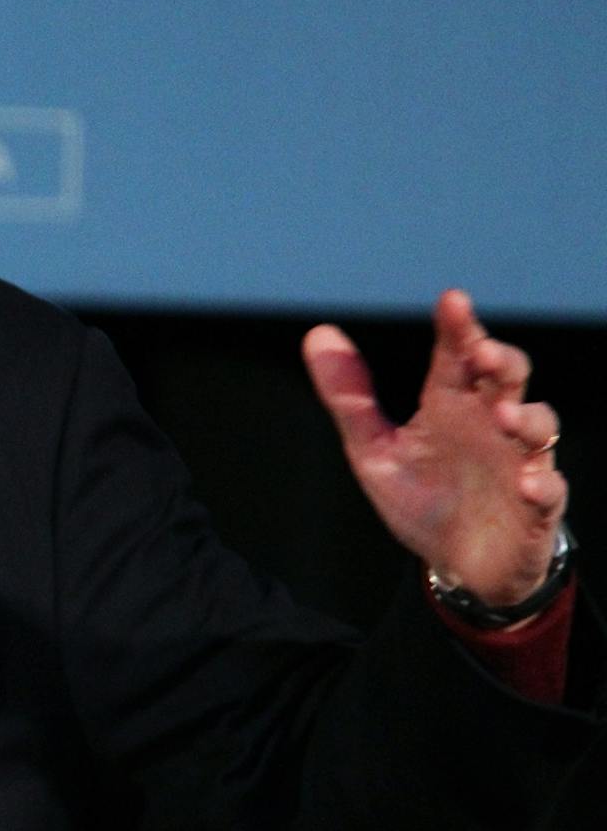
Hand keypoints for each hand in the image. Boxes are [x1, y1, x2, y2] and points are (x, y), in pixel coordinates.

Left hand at [303, 290, 565, 608]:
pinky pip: (549, 491)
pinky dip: (542, 484)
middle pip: (508, 379)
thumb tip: (317, 334)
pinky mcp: (536, 507)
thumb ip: (348, 397)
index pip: (457, 356)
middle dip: (502, 361)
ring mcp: (519, 462)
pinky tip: (528, 482)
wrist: (457, 565)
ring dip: (526, 418)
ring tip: (502, 415)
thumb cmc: (422, 496)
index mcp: (451, 405)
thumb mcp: (373, 449)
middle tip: (482, 353)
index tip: (452, 301)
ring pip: (539, 427)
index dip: (458, 328)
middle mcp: (490, 424)